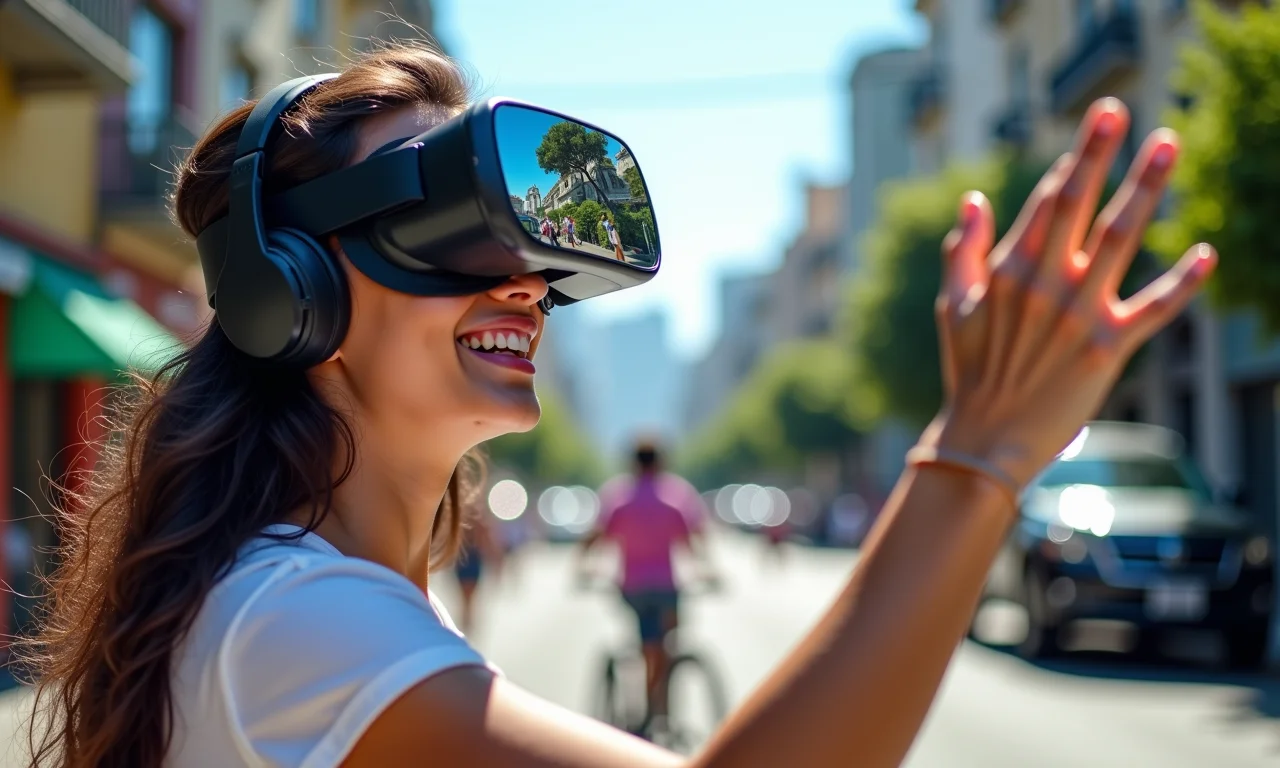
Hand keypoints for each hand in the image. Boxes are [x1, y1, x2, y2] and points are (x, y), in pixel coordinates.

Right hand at [926, 98, 1214, 489]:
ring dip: (1145, 188)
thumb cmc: (969, 370)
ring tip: (1168, 145)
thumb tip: (975, 199)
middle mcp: (1045, 284)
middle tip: (1119, 109)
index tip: (1100, 122)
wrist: (986, 439)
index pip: (1045, 201)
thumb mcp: (952, 307)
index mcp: (1008, 271)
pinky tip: (1207, 253)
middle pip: (1078, 204)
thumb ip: (963, 251)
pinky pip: (1153, 309)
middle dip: (1099, 154)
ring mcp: (1079, 314)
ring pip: (1119, 239)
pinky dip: (1184, 283)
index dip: (1075, 160)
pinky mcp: (1109, 349)